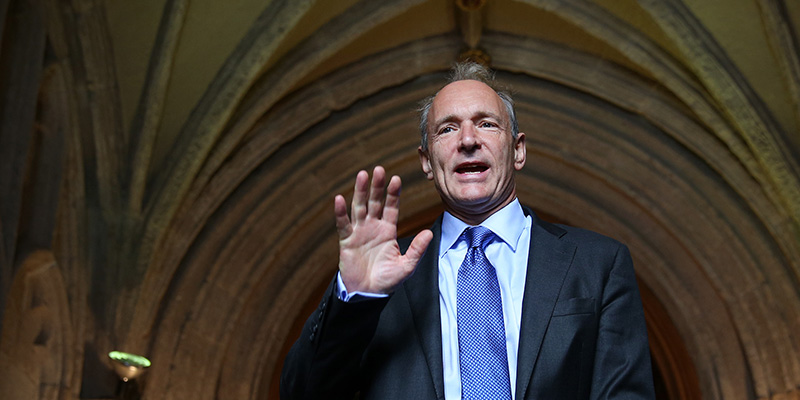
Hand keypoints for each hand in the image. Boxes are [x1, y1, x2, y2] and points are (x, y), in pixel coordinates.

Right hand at [334, 166, 432, 293]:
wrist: (367, 294)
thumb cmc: (387, 281)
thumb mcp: (407, 266)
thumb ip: (417, 250)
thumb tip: (429, 233)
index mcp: (388, 230)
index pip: (391, 207)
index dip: (393, 194)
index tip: (396, 179)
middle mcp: (373, 227)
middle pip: (375, 202)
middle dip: (377, 186)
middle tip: (379, 169)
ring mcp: (359, 232)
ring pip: (359, 207)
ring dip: (360, 191)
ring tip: (362, 175)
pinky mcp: (346, 241)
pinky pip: (343, 224)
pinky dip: (340, 212)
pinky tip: (339, 199)